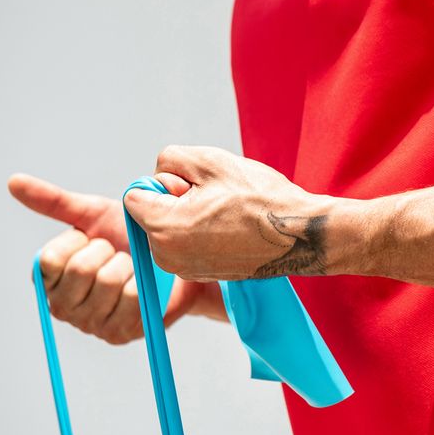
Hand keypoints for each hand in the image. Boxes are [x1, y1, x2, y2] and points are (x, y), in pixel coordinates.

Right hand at [9, 173, 225, 343]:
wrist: (171, 260)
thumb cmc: (127, 238)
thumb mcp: (92, 215)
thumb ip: (53, 202)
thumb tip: (13, 182)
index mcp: (48, 279)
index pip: (49, 259)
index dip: (76, 241)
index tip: (91, 238)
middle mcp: (62, 306)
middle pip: (80, 270)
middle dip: (106, 250)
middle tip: (116, 252)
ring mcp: (90, 325)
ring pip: (108, 282)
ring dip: (127, 264)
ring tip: (131, 266)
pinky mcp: (119, 334)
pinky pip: (132, 297)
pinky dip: (143, 281)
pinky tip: (144, 282)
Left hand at [122, 146, 342, 280]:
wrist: (298, 235)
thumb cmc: (259, 196)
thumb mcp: (209, 160)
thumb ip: (168, 160)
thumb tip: (156, 180)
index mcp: (164, 228)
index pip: (135, 195)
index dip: (164, 182)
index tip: (194, 186)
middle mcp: (166, 256)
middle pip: (149, 214)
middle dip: (173, 201)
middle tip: (214, 199)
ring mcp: (183, 269)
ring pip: (167, 229)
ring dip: (187, 216)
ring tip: (225, 214)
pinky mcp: (199, 274)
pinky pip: (184, 244)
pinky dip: (199, 233)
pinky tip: (229, 228)